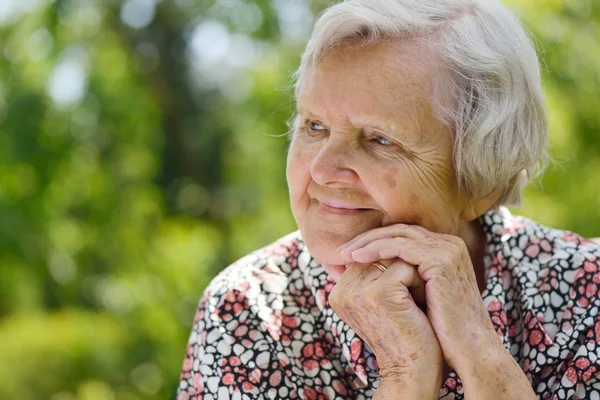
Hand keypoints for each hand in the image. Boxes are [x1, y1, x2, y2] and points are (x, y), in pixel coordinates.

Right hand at [328, 258, 442, 390]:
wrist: (412, 371)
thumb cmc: (404, 333)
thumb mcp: (382, 301)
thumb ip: (375, 273)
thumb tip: (387, 237)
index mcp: (339, 290)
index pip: (369, 255)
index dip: (393, 267)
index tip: (404, 296)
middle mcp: (342, 288)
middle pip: (381, 252)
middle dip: (403, 267)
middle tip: (413, 299)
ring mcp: (358, 290)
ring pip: (395, 256)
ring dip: (414, 273)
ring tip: (417, 301)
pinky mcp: (379, 292)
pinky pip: (406, 266)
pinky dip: (421, 282)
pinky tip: (421, 305)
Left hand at [338, 223, 502, 373]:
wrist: (469, 350)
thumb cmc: (442, 330)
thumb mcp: (419, 295)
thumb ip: (401, 278)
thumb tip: (366, 271)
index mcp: (445, 250)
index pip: (403, 235)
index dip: (375, 241)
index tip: (350, 253)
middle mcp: (449, 244)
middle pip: (399, 230)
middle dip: (367, 238)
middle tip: (342, 250)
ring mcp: (447, 249)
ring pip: (398, 234)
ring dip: (368, 242)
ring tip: (345, 254)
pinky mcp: (442, 260)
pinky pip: (401, 246)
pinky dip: (377, 249)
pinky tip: (358, 258)